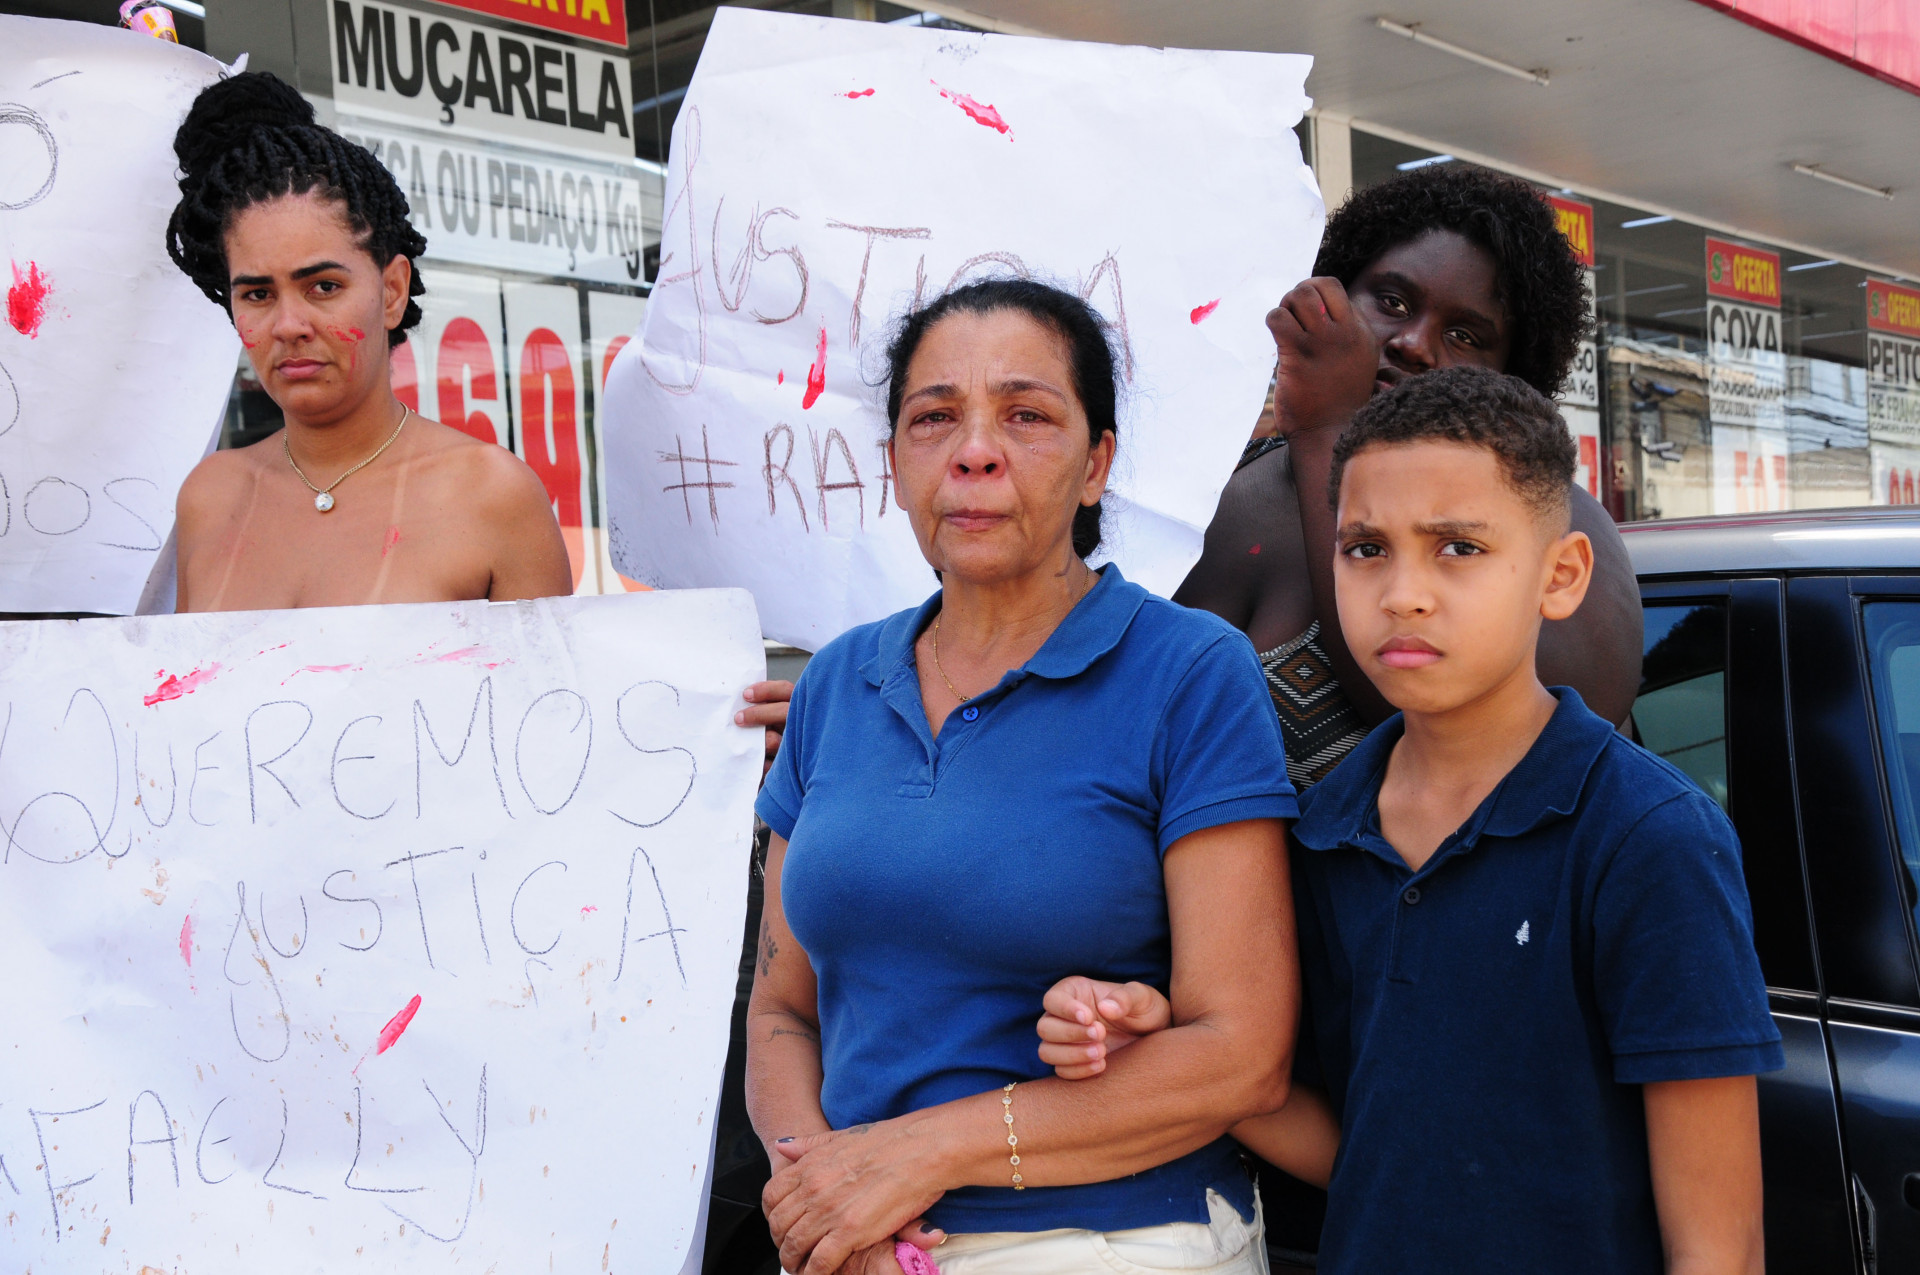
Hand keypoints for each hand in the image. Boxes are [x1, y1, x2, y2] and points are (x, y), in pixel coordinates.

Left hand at [737, 680, 792, 776]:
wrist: (779, 783)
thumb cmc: (769, 746)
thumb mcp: (769, 724)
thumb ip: (761, 711)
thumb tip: (740, 701)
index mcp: (796, 710)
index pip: (786, 691)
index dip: (767, 690)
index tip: (746, 694)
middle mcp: (801, 727)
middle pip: (785, 711)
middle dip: (760, 713)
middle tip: (738, 718)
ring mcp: (798, 748)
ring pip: (776, 740)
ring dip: (759, 740)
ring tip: (744, 745)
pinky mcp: (789, 770)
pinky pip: (772, 766)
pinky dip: (762, 764)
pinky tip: (755, 765)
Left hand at [763, 1124, 943, 1274]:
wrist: (920, 1149)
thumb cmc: (889, 1142)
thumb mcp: (841, 1137)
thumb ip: (809, 1145)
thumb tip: (782, 1147)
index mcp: (811, 1166)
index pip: (772, 1197)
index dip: (772, 1216)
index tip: (781, 1225)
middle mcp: (814, 1189)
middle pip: (779, 1225)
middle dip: (781, 1242)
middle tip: (790, 1251)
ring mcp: (830, 1211)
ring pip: (794, 1246)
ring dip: (794, 1261)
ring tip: (800, 1267)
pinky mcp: (849, 1232)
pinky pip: (820, 1262)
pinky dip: (814, 1273)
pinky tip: (818, 1274)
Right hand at [1036, 977, 1171, 1078]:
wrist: (1156, 1038)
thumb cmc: (1146, 1010)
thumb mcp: (1143, 998)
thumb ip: (1126, 998)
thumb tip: (1105, 1008)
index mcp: (1075, 993)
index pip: (1052, 999)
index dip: (1065, 1009)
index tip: (1090, 1018)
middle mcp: (1064, 1017)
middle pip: (1044, 1028)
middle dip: (1071, 1034)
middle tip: (1101, 1035)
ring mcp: (1066, 1043)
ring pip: (1046, 1051)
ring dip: (1071, 1055)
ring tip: (1102, 1052)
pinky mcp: (1074, 1064)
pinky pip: (1060, 1071)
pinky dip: (1078, 1071)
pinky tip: (1102, 1066)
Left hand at [1266, 277, 1379, 438]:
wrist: (1330, 434)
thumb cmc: (1337, 402)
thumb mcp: (1356, 362)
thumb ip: (1344, 336)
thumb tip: (1318, 313)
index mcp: (1359, 332)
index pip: (1333, 288)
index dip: (1311, 292)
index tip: (1303, 312)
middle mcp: (1345, 333)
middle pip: (1315, 286)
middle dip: (1295, 296)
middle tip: (1290, 319)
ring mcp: (1323, 342)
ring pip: (1298, 296)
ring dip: (1284, 307)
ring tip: (1284, 329)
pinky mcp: (1299, 355)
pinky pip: (1278, 319)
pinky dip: (1273, 322)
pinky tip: (1278, 341)